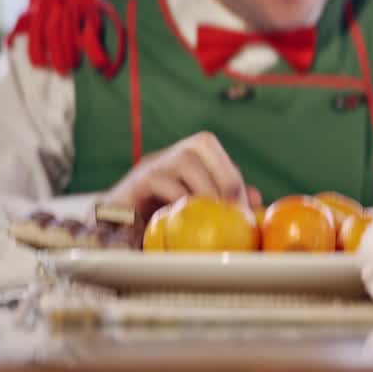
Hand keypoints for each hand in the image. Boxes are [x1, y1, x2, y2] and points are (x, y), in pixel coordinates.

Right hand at [101, 132, 261, 219]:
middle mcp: (167, 152)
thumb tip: (255, 197)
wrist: (117, 229)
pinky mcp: (134, 184)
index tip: (244, 212)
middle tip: (232, 212)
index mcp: (184, 154)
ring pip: (183, 160)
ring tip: (212, 217)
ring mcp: (150, 165)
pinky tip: (185, 223)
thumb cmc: (161, 218)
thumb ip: (223, 199)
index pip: (213, 147)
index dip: (233, 177)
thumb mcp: (197, 207)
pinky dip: (178, 201)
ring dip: (204, 189)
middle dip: (224, 176)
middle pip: (203, 142)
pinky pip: (160, 183)